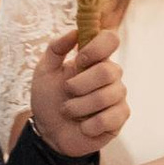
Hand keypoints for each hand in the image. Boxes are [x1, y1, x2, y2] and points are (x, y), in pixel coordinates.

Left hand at [30, 23, 127, 159]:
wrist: (49, 132)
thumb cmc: (48, 99)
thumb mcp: (44, 71)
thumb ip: (55, 48)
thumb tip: (75, 31)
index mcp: (94, 59)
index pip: (110, 39)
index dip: (96, 48)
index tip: (80, 59)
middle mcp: (110, 75)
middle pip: (108, 71)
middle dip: (80, 85)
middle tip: (67, 92)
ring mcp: (117, 96)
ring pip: (106, 96)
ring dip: (79, 107)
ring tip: (69, 111)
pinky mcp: (119, 118)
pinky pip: (109, 118)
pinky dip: (89, 125)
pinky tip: (82, 126)